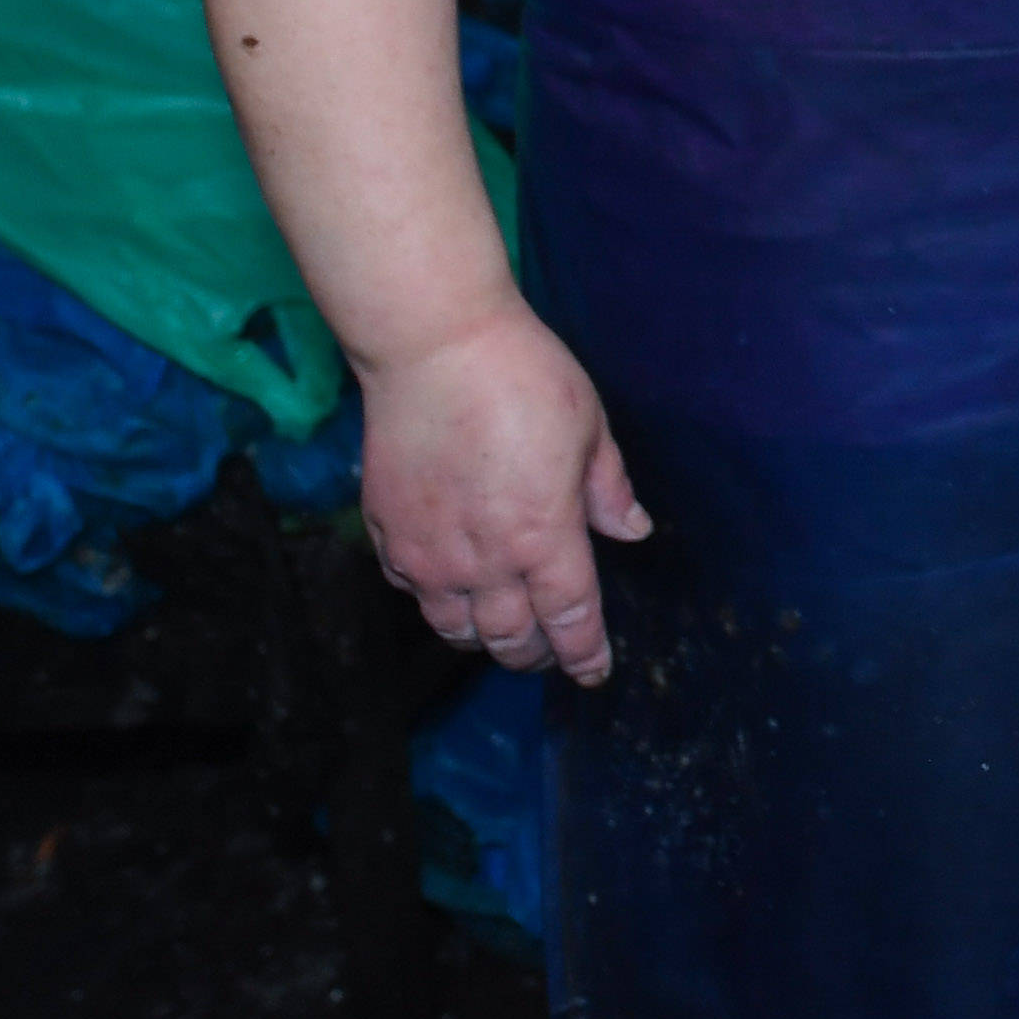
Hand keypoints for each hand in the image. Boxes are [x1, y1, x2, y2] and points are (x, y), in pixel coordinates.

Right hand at [357, 307, 649, 683]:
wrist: (432, 347)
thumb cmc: (522, 378)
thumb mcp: (590, 427)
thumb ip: (608, 490)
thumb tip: (632, 531)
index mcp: (544, 537)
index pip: (570, 619)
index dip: (585, 653)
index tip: (594, 671)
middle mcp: (484, 560)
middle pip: (510, 637)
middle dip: (534, 654)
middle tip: (548, 654)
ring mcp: (428, 552)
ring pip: (455, 627)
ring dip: (482, 639)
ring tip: (500, 635)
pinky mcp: (387, 533)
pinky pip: (411, 591)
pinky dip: (436, 603)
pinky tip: (449, 592)